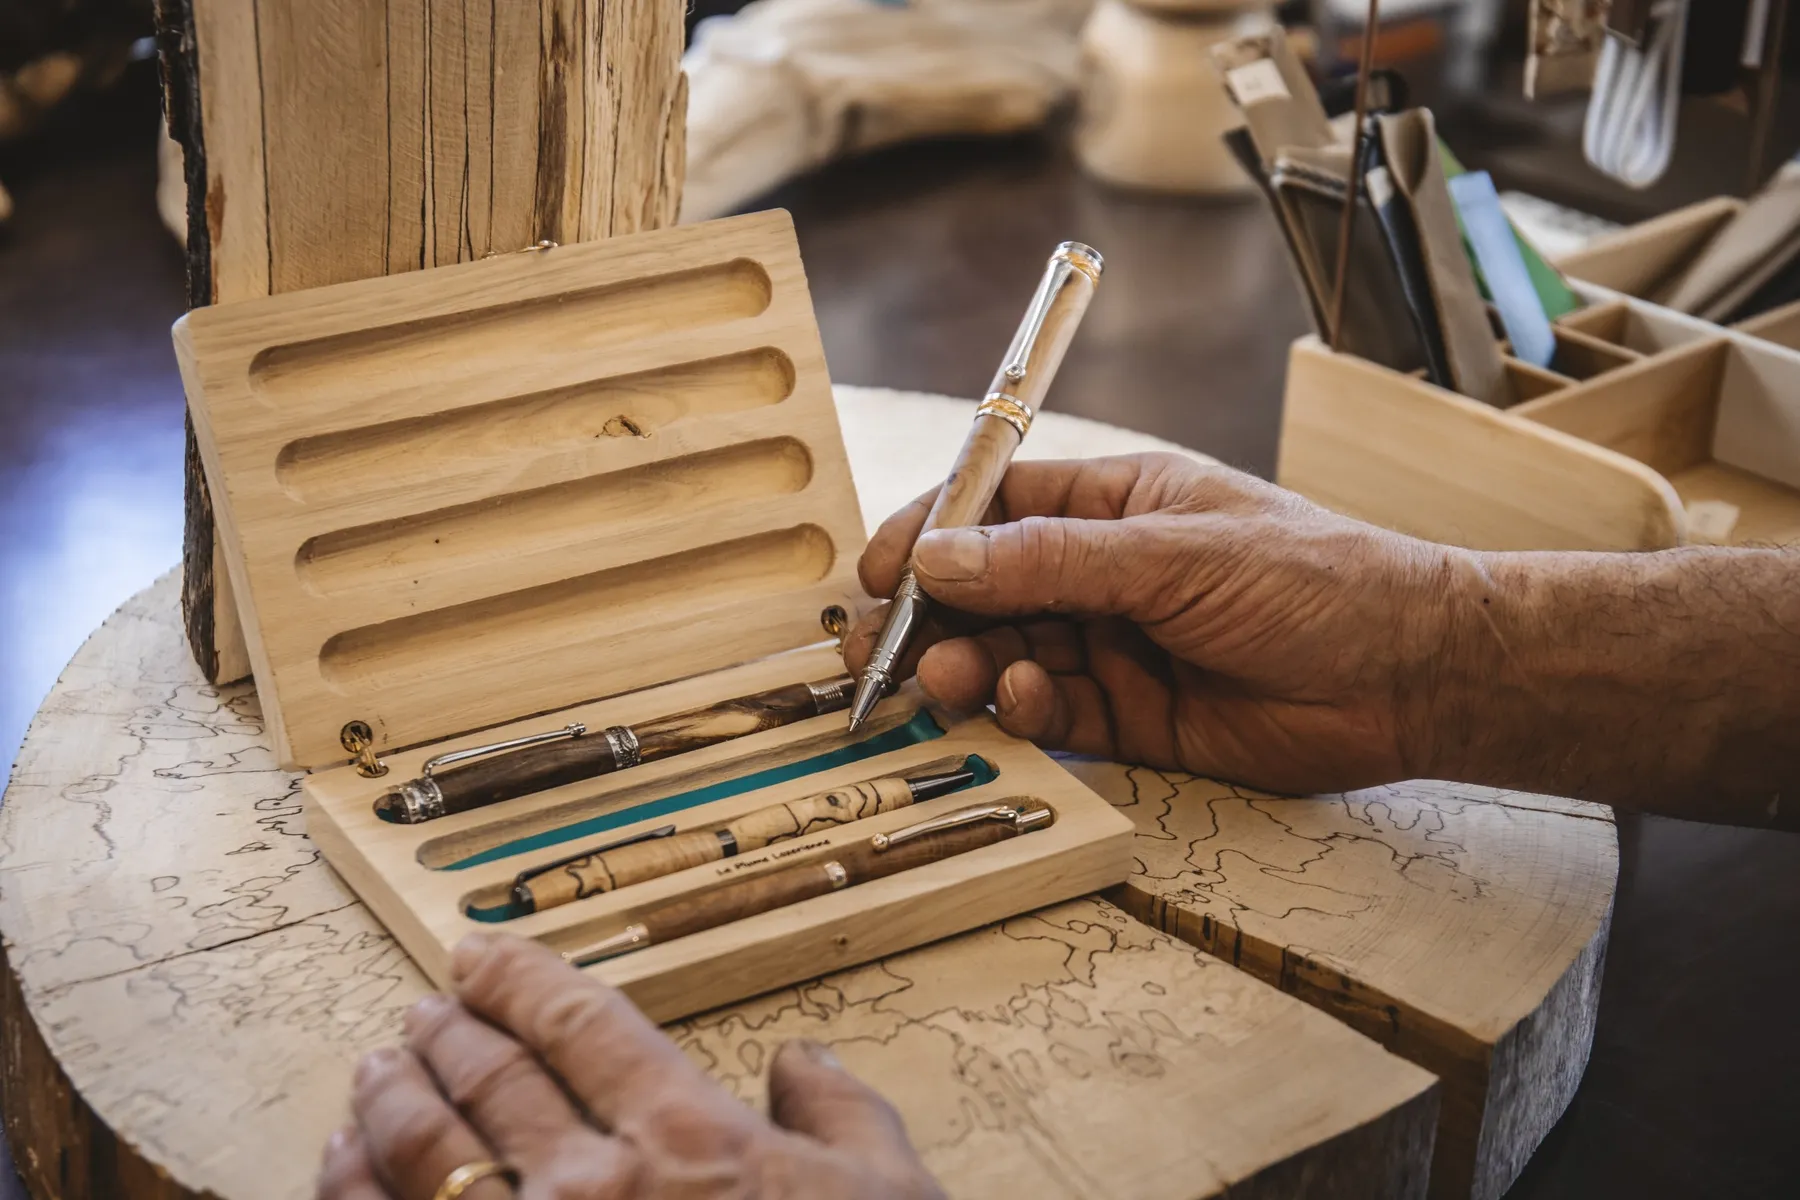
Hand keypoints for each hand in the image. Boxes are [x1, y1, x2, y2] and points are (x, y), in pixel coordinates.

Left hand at [318, 933, 942, 1199]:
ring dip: (391, 1094)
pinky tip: (343, 1158)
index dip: (520, 977)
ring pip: (424, 1147)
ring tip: (377, 1066)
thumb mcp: (890, 1198)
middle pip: (492, 1076)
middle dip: (449, 1030)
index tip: (482, 953)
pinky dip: (351, 1185)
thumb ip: (843, 1118)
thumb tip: (799, 1065)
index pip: (580, 1022)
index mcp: (688, 1139)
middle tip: (427, 1007)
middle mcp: (592, 1188)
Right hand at [846, 453, 1467, 795]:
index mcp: (1117, 504)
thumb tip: (939, 557)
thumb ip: (1051, 561)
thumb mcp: (1174, 555)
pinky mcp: (1132, 721)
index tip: (878, 570)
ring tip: (945, 679)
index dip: (931, 534)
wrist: (1409, 679)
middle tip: (881, 646)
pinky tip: (1020, 702)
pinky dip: (1022, 711)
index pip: (996, 508)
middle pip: (988, 590)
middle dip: (932, 616)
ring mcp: (1116, 648)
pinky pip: (1051, 715)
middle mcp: (1106, 574)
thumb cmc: (1314, 582)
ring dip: (967, 667)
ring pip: (1008, 656)